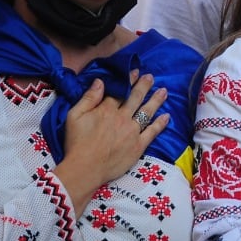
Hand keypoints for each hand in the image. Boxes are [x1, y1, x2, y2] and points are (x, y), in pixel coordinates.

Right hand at [57, 73, 169, 206]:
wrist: (84, 169)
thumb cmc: (76, 143)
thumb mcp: (74, 116)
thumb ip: (88, 98)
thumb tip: (100, 81)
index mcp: (107, 110)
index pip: (120, 92)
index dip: (129, 81)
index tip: (135, 72)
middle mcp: (123, 117)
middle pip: (136, 98)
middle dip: (144, 86)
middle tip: (151, 77)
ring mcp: (133, 131)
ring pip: (147, 112)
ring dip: (156, 100)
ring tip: (164, 91)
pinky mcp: (138, 146)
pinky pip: (152, 132)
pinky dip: (160, 124)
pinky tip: (166, 116)